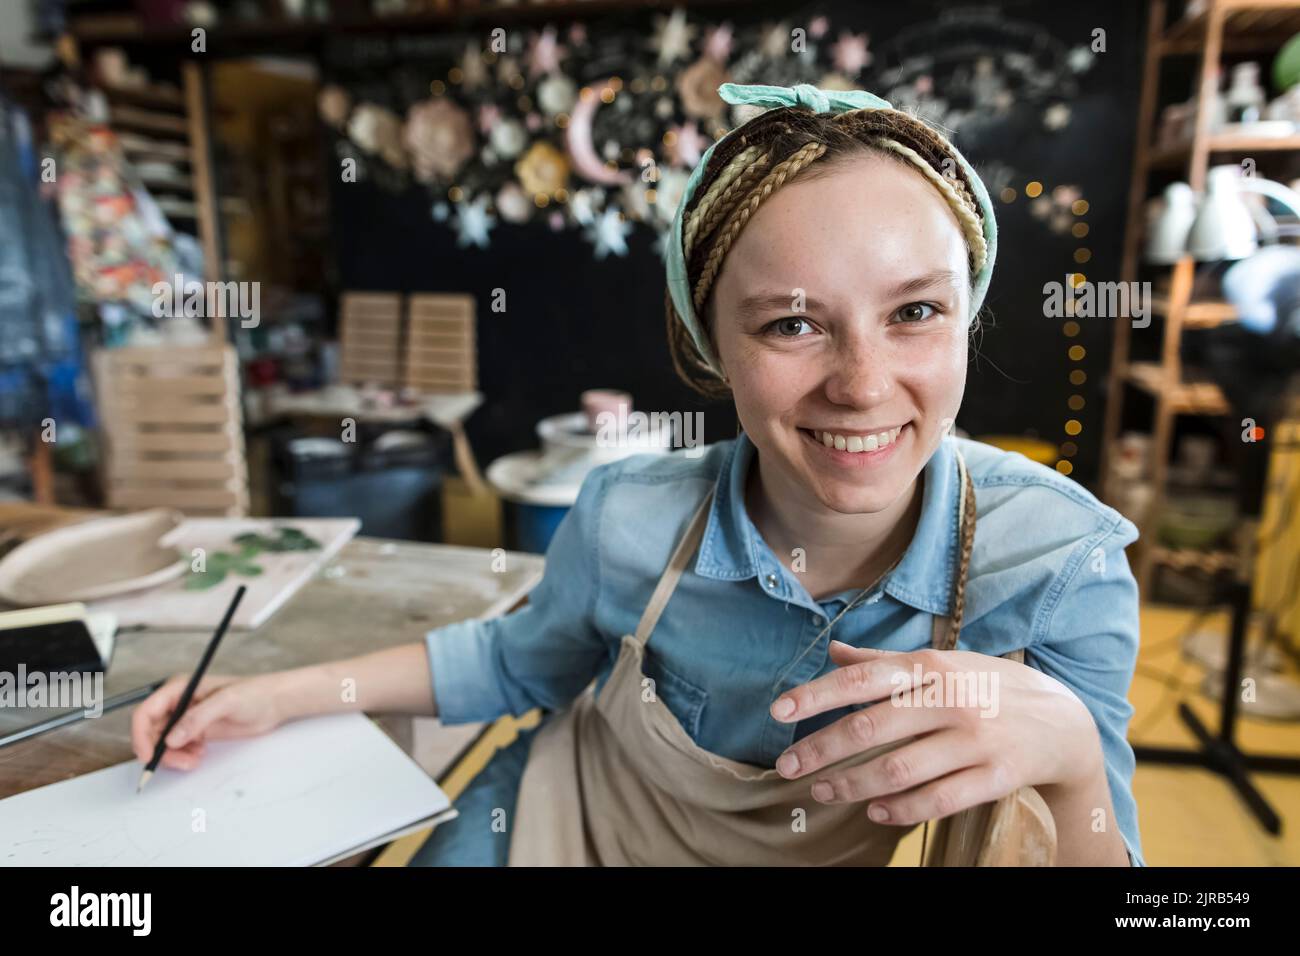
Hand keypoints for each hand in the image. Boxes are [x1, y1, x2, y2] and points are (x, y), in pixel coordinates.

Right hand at [130, 673, 286, 770]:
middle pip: (151, 732)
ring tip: (195, 759)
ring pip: (163, 744)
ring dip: (173, 756)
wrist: (274, 703)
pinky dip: (183, 756)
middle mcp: (178, 703)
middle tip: (182, 762)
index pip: (146, 712)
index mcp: (179, 689)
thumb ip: (198, 718)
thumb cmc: (254, 693)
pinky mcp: (196, 731)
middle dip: (160, 751)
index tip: (149, 756)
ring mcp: (186, 718)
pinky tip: (200, 754)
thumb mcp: (226, 702)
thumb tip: (171, 738)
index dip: (141, 735)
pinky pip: (177, 749)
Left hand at [769, 640, 1101, 825]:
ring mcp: (976, 740)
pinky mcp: (996, 777)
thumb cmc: (990, 686)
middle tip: (788, 766)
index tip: (779, 711)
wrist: (1065, 721)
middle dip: (823, 748)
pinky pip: (939, 799)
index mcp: (934, 666)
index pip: (865, 678)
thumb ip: (887, 660)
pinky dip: (901, 809)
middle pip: (874, 725)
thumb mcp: (945, 662)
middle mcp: (952, 699)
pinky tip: (873, 811)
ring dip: (854, 784)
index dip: (818, 694)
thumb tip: (834, 650)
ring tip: (823, 791)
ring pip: (901, 767)